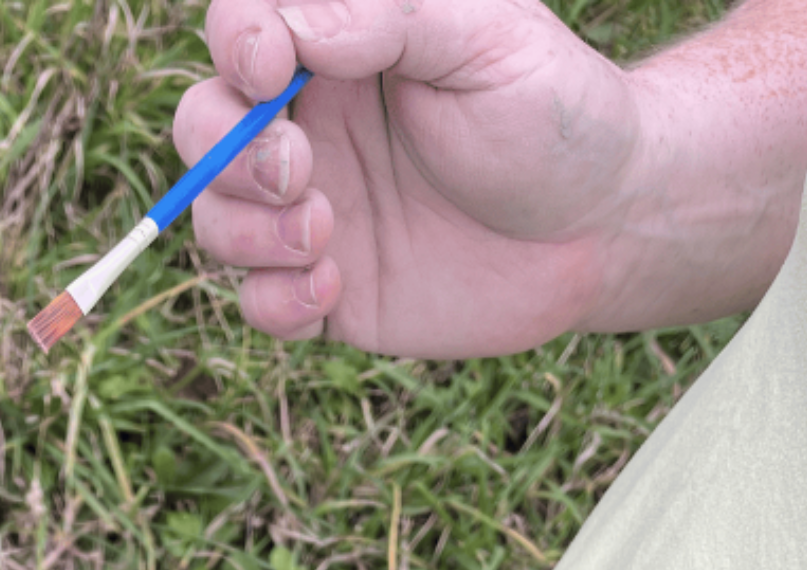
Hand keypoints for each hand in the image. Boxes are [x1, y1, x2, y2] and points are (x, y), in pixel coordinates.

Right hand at [176, 0, 641, 354]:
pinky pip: (257, 304)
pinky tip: (334, 289)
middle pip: (203, 127)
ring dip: (246, 230)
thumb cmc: (554, 111)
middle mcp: (311, 127)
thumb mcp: (487, 36)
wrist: (603, 227)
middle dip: (227, 152)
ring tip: (323, 233)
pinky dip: (275, 301)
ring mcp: (312, 212)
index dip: (236, 45)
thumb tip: (291, 29)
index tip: (270, 68)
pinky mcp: (327, 294)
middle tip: (298, 169)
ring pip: (215, 218)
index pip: (242, 30)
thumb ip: (388, 16)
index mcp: (340, 47)